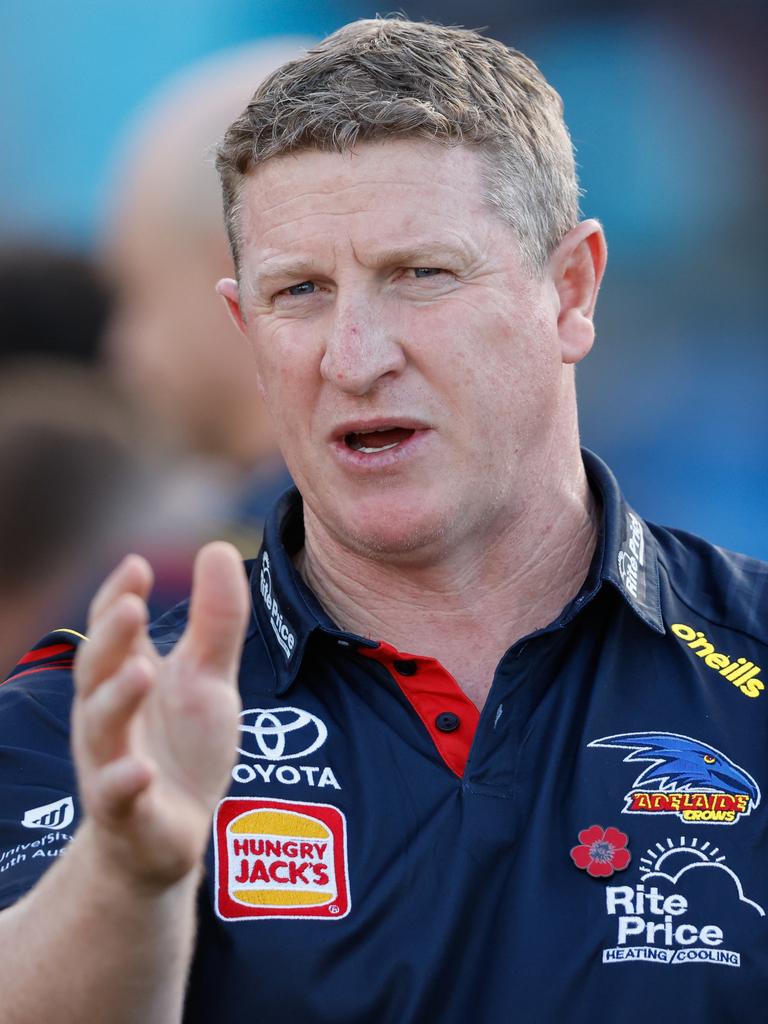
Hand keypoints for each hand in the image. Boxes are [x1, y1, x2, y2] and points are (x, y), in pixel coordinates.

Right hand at [72, 542, 249, 888]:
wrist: (170, 833)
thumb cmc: (184, 745)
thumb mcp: (208, 678)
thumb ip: (215, 620)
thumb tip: (218, 546)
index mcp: (126, 675)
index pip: (112, 629)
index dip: (118, 596)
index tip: (136, 565)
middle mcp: (109, 714)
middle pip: (97, 671)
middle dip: (110, 639)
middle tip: (129, 607)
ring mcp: (112, 763)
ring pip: (101, 730)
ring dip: (116, 701)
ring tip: (140, 671)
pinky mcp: (127, 813)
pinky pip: (117, 797)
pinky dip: (125, 782)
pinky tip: (142, 769)